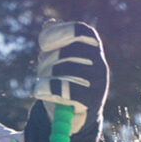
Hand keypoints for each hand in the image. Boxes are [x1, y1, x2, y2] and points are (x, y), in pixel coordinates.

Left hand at [25, 21, 109, 141]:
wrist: (69, 117)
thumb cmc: (61, 81)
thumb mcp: (55, 58)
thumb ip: (53, 40)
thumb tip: (50, 23)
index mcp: (92, 49)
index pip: (80, 31)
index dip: (59, 33)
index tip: (43, 44)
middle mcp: (99, 63)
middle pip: (67, 50)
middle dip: (47, 60)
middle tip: (42, 69)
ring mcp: (98, 82)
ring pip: (62, 69)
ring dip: (45, 76)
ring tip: (44, 84)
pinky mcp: (91, 101)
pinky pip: (64, 90)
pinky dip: (46, 90)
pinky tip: (41, 92)